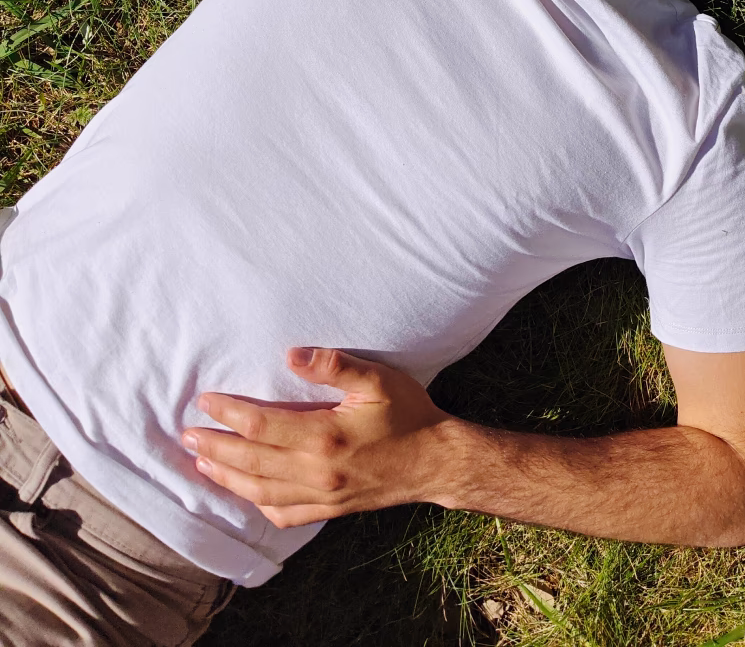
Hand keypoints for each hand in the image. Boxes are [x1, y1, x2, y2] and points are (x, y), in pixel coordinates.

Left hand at [182, 348, 453, 528]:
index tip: (205, 401)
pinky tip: (244, 492)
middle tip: (186, 435)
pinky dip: (256, 504)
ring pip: (259, 491)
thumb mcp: (377, 379)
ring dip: (226, 477)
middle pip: (250, 461)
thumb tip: (292, 354)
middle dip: (214, 447)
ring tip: (201, 463)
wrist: (434, 461)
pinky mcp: (329, 510)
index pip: (261, 425)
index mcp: (324, 436)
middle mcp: (316, 472)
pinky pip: (283, 513)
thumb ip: (334, 365)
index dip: (228, 413)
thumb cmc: (407, 412)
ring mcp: (321, 496)